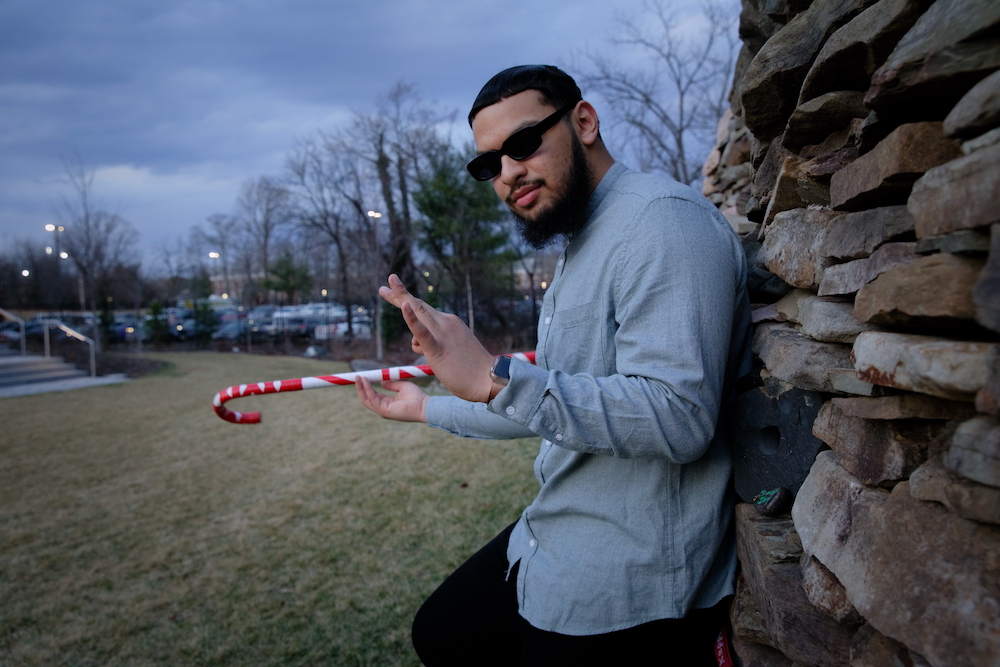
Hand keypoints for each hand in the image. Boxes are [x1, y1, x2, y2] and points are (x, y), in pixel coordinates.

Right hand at [355, 377, 429, 422]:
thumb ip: (392, 385)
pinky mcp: (384, 411)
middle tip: (356, 377)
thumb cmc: (416, 397)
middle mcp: (383, 408)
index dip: (366, 387)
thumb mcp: (402, 387)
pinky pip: (373, 399)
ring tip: (359, 377)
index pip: (373, 395)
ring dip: (361, 388)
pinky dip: (368, 390)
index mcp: (388, 404)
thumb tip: (381, 382)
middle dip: (360, 388)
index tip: (363, 377)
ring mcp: (383, 411)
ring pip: (367, 399)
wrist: (424, 405)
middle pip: (367, 398)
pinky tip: (366, 382)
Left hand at [380, 274, 496, 402]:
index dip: (406, 300)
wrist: (489, 380)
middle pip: (418, 306)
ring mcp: (442, 334)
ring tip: (383, 290)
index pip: (424, 310)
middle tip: (382, 287)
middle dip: (398, 294)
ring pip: (417, 312)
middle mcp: (446, 322)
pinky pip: (422, 332)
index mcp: (450, 323)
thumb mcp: (450, 350)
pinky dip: (412, 319)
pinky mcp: (438, 348)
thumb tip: (416, 344)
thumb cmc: (471, 370)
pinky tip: (404, 306)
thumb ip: (432, 342)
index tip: (393, 292)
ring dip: (400, 298)